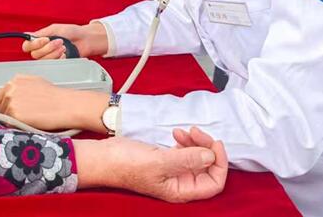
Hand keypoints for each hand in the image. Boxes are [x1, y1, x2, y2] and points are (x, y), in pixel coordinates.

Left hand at [0, 75, 108, 131]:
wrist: (67, 106)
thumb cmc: (56, 97)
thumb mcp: (36, 83)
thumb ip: (20, 88)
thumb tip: (10, 97)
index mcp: (15, 80)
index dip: (4, 105)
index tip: (10, 111)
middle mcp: (10, 88)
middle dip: (8, 113)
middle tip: (24, 117)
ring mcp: (11, 101)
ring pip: (4, 117)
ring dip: (13, 120)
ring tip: (30, 120)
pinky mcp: (14, 114)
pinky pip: (9, 125)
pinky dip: (17, 127)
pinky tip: (30, 123)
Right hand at [22, 22, 108, 59]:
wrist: (86, 39)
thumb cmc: (72, 32)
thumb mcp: (55, 29)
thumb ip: (41, 33)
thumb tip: (28, 35)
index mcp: (40, 40)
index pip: (27, 46)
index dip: (34, 44)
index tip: (45, 39)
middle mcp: (43, 50)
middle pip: (35, 55)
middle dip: (48, 48)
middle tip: (60, 41)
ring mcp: (50, 58)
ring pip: (43, 60)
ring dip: (54, 53)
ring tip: (64, 47)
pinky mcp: (57, 64)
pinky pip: (53, 65)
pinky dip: (59, 59)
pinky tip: (65, 54)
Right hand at [75, 128, 227, 201]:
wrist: (104, 157)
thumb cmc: (126, 165)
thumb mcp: (160, 161)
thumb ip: (187, 159)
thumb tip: (210, 156)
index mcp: (181, 191)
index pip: (214, 183)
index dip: (219, 163)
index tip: (214, 144)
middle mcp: (180, 183)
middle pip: (207, 168)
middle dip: (206, 148)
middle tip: (197, 131)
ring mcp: (173, 171)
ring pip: (197, 157)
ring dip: (195, 142)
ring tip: (184, 131)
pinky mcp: (166, 159)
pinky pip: (185, 151)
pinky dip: (185, 141)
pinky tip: (176, 133)